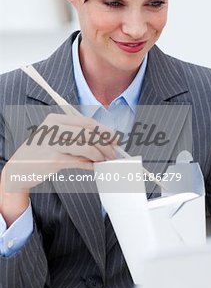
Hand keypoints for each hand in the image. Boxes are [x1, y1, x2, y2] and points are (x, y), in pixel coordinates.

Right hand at [1, 113, 116, 192]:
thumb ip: (76, 136)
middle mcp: (54, 129)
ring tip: (105, 161)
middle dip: (106, 144)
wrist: (19, 168)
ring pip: (86, 147)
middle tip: (114, 153)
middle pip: (89, 133)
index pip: (87, 122)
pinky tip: (94, 167)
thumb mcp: (55, 137)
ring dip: (100, 155)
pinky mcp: (53, 160)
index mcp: (56, 119)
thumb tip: (105, 141)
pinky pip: (79, 161)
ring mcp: (53, 144)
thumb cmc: (41, 152)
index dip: (104, 131)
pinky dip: (90, 164)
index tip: (115, 140)